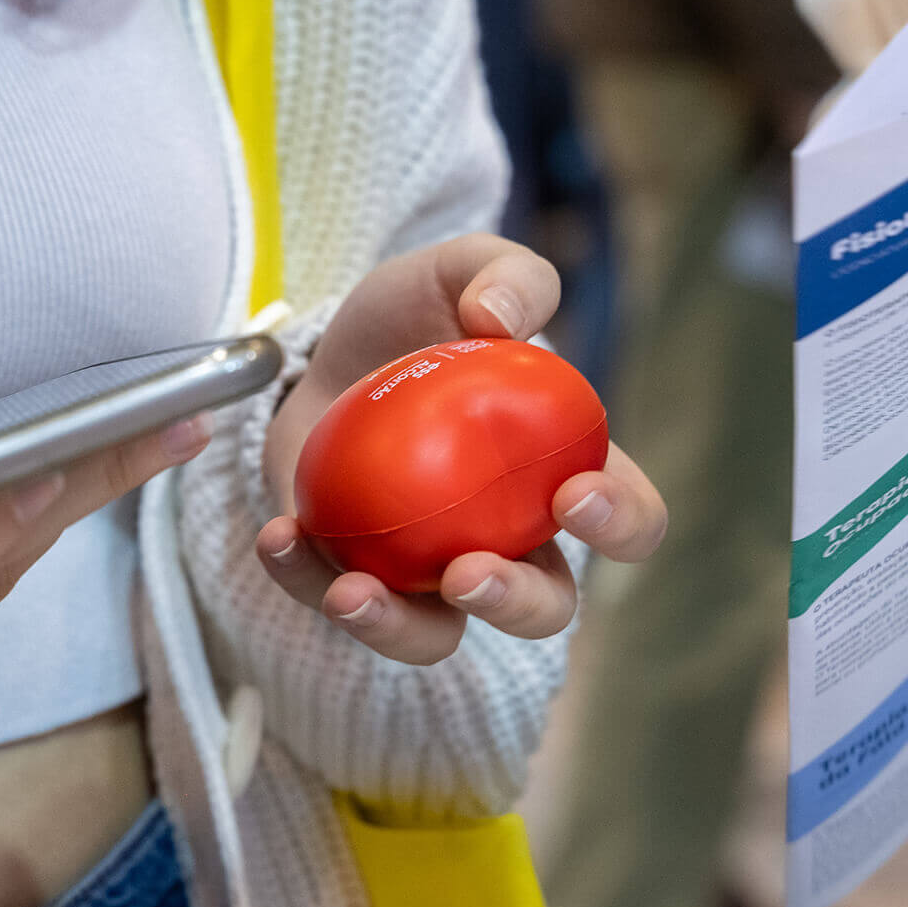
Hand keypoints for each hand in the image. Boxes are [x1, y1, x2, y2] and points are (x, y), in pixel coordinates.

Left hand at [259, 234, 666, 664]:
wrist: (321, 351)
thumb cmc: (415, 319)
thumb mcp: (460, 269)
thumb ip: (504, 274)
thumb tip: (498, 318)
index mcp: (561, 472)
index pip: (628, 517)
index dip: (621, 522)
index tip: (575, 495)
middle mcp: (508, 539)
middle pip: (545, 608)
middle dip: (516, 605)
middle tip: (469, 573)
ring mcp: (429, 569)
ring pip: (440, 637)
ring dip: (400, 630)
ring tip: (354, 594)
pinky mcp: (352, 577)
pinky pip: (336, 604)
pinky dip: (304, 582)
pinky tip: (280, 537)